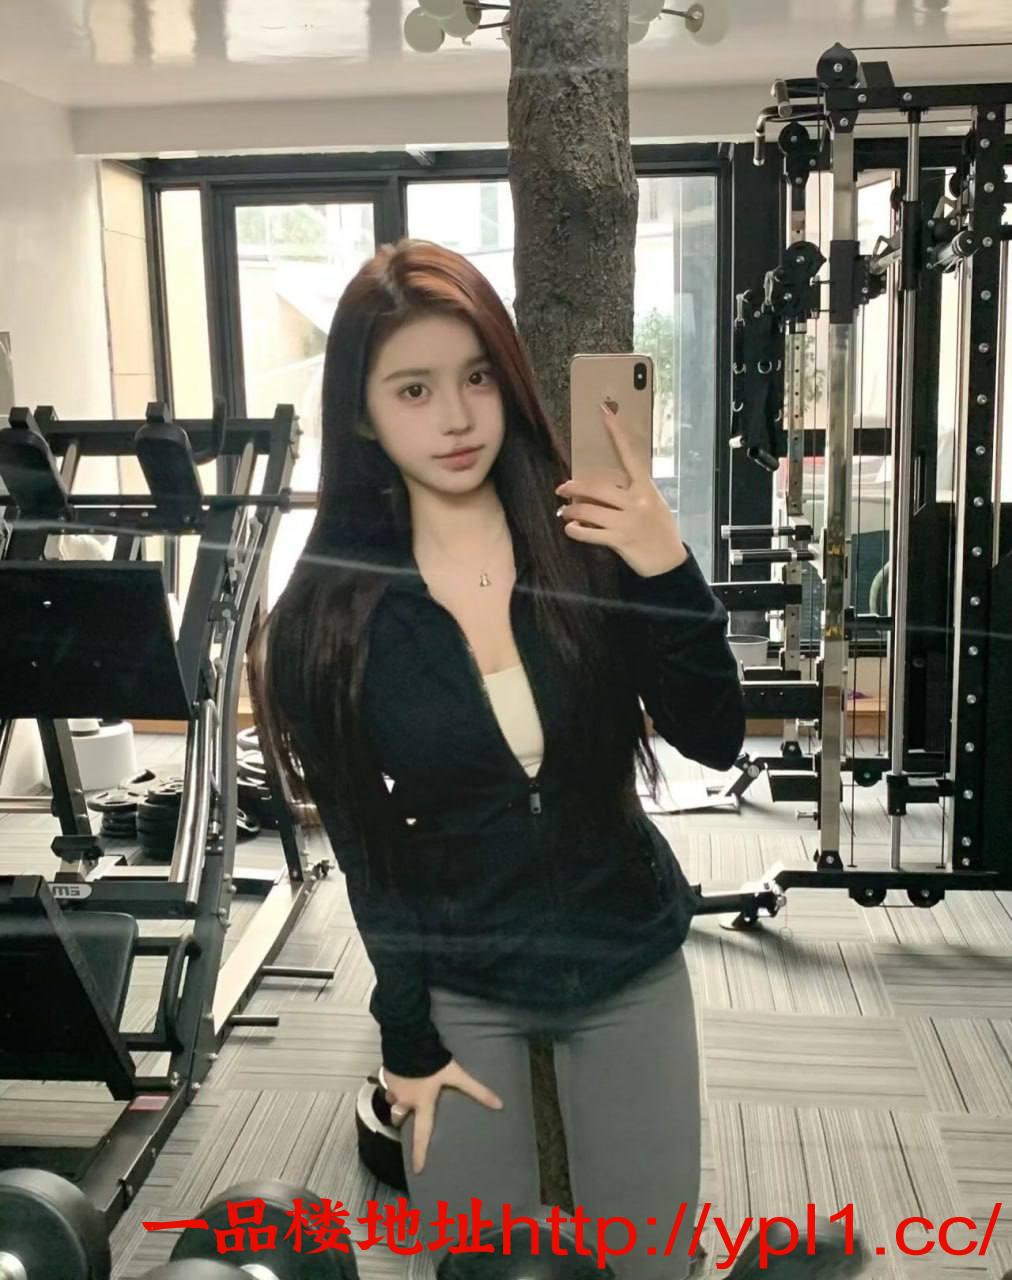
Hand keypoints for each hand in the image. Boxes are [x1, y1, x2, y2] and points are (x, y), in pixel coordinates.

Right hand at [382, 1059, 503, 1173]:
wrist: (409, 1041)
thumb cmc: (433, 1062)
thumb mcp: (457, 1075)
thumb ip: (477, 1090)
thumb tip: (499, 1104)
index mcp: (422, 1104)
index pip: (421, 1135)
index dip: (420, 1154)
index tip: (417, 1170)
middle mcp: (405, 1101)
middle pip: (400, 1117)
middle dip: (403, 1118)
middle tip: (411, 1113)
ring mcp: (393, 1089)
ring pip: (393, 1101)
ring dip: (398, 1099)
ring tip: (407, 1090)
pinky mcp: (386, 1075)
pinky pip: (389, 1084)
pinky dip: (395, 1083)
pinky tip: (402, 1073)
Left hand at [556, 401, 688, 577]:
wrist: (668, 561)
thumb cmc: (660, 530)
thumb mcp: (652, 504)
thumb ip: (631, 493)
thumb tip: (602, 489)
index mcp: (645, 488)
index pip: (629, 454)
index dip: (616, 433)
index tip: (605, 413)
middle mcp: (636, 501)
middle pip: (597, 487)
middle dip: (574, 487)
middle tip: (562, 489)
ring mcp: (627, 522)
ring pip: (588, 510)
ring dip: (571, 510)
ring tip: (564, 511)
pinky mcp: (619, 540)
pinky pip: (589, 533)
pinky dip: (575, 530)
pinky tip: (570, 528)